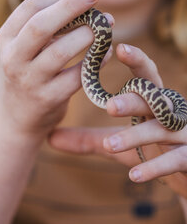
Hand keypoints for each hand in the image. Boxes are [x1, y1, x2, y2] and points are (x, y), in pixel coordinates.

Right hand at [0, 0, 112, 142]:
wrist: (16, 117)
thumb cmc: (28, 70)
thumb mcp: (31, 42)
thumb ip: (55, 10)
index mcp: (7, 37)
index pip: (31, 6)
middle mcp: (13, 58)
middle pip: (41, 25)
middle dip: (70, 7)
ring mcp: (29, 80)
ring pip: (60, 52)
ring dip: (87, 35)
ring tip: (106, 25)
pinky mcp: (48, 99)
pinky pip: (77, 77)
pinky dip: (95, 62)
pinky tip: (107, 53)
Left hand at [49, 44, 186, 197]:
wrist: (186, 174)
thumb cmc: (151, 149)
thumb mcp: (118, 144)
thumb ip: (88, 139)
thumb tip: (50, 137)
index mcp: (153, 102)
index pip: (146, 76)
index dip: (136, 60)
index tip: (118, 47)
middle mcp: (170, 113)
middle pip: (153, 99)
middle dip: (133, 100)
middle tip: (109, 105)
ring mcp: (184, 134)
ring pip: (161, 129)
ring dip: (135, 136)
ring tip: (109, 144)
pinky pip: (176, 161)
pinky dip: (155, 167)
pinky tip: (134, 176)